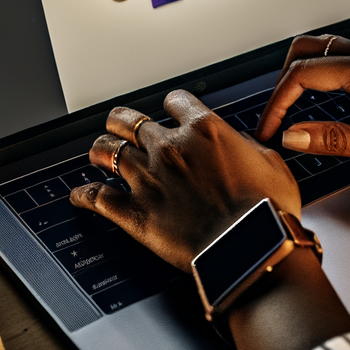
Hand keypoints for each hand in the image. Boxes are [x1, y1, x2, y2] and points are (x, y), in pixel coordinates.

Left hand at [71, 90, 299, 270]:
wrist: (250, 249)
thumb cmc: (266, 211)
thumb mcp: (271, 164)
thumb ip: (248, 148)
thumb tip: (241, 146)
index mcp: (205, 130)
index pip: (177, 101)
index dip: (172, 104)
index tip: (171, 110)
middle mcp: (170, 148)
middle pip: (131, 121)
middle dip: (122, 120)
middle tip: (119, 123)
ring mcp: (148, 179)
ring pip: (109, 152)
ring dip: (100, 150)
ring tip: (97, 152)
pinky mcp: (136, 214)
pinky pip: (98, 198)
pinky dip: (84, 195)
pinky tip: (78, 195)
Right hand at [256, 36, 349, 173]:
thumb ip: (339, 141)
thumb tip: (295, 135)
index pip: (304, 75)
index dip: (277, 103)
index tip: (269, 130)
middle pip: (309, 49)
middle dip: (283, 80)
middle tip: (276, 116)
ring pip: (328, 48)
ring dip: (304, 73)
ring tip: (295, 108)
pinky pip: (348, 55)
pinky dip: (325, 72)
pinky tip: (330, 101)